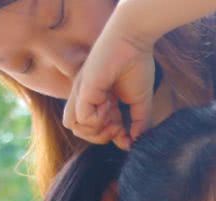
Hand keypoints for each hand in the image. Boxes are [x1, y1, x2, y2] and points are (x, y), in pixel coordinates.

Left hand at [63, 14, 156, 148]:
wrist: (133, 42)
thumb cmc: (137, 66)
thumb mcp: (141, 103)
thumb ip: (139, 123)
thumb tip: (136, 142)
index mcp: (99, 101)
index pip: (95, 130)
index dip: (112, 137)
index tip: (129, 135)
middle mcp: (86, 98)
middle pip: (80, 131)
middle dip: (102, 137)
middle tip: (119, 127)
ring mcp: (82, 94)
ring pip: (74, 127)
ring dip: (97, 130)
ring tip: (113, 116)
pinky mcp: (83, 89)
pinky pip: (82, 117)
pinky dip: (98, 119)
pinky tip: (109, 103)